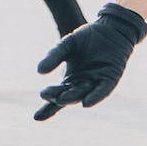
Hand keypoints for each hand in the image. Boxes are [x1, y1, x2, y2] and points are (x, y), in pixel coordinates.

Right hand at [34, 3, 146, 120]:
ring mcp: (96, 82)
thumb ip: (54, 56)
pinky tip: (86, 102)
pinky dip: (95, 96)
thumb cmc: (88, 38)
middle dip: (56, 97)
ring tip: (61, 99)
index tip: (35, 118)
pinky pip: (102, 90)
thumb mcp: (67, 44)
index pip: (56, 97)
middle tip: (45, 94)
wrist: (110, 27)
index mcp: (69, 80)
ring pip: (82, 93)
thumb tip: (39, 71)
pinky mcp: (110, 79)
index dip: (47, 109)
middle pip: (67, 96)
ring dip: (72, 97)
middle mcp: (82, 85)